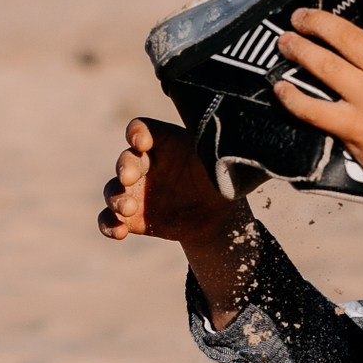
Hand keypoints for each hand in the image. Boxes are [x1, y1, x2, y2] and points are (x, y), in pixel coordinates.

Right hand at [99, 118, 244, 243]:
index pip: (141, 129)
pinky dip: (109, 225)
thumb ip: (225, 152)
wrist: (216, 214)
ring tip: (128, 208)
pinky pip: (110, 218)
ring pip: (112, 189)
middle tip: (130, 177)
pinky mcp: (132, 217)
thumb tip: (253, 142)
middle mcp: (145, 163)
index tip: (142, 143)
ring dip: (115, 197)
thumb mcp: (224, 163)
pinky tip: (119, 232)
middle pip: (125, 159)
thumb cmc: (220, 177)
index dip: (136, 133)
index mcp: (164, 142)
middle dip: (124, 167)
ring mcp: (135, 190)